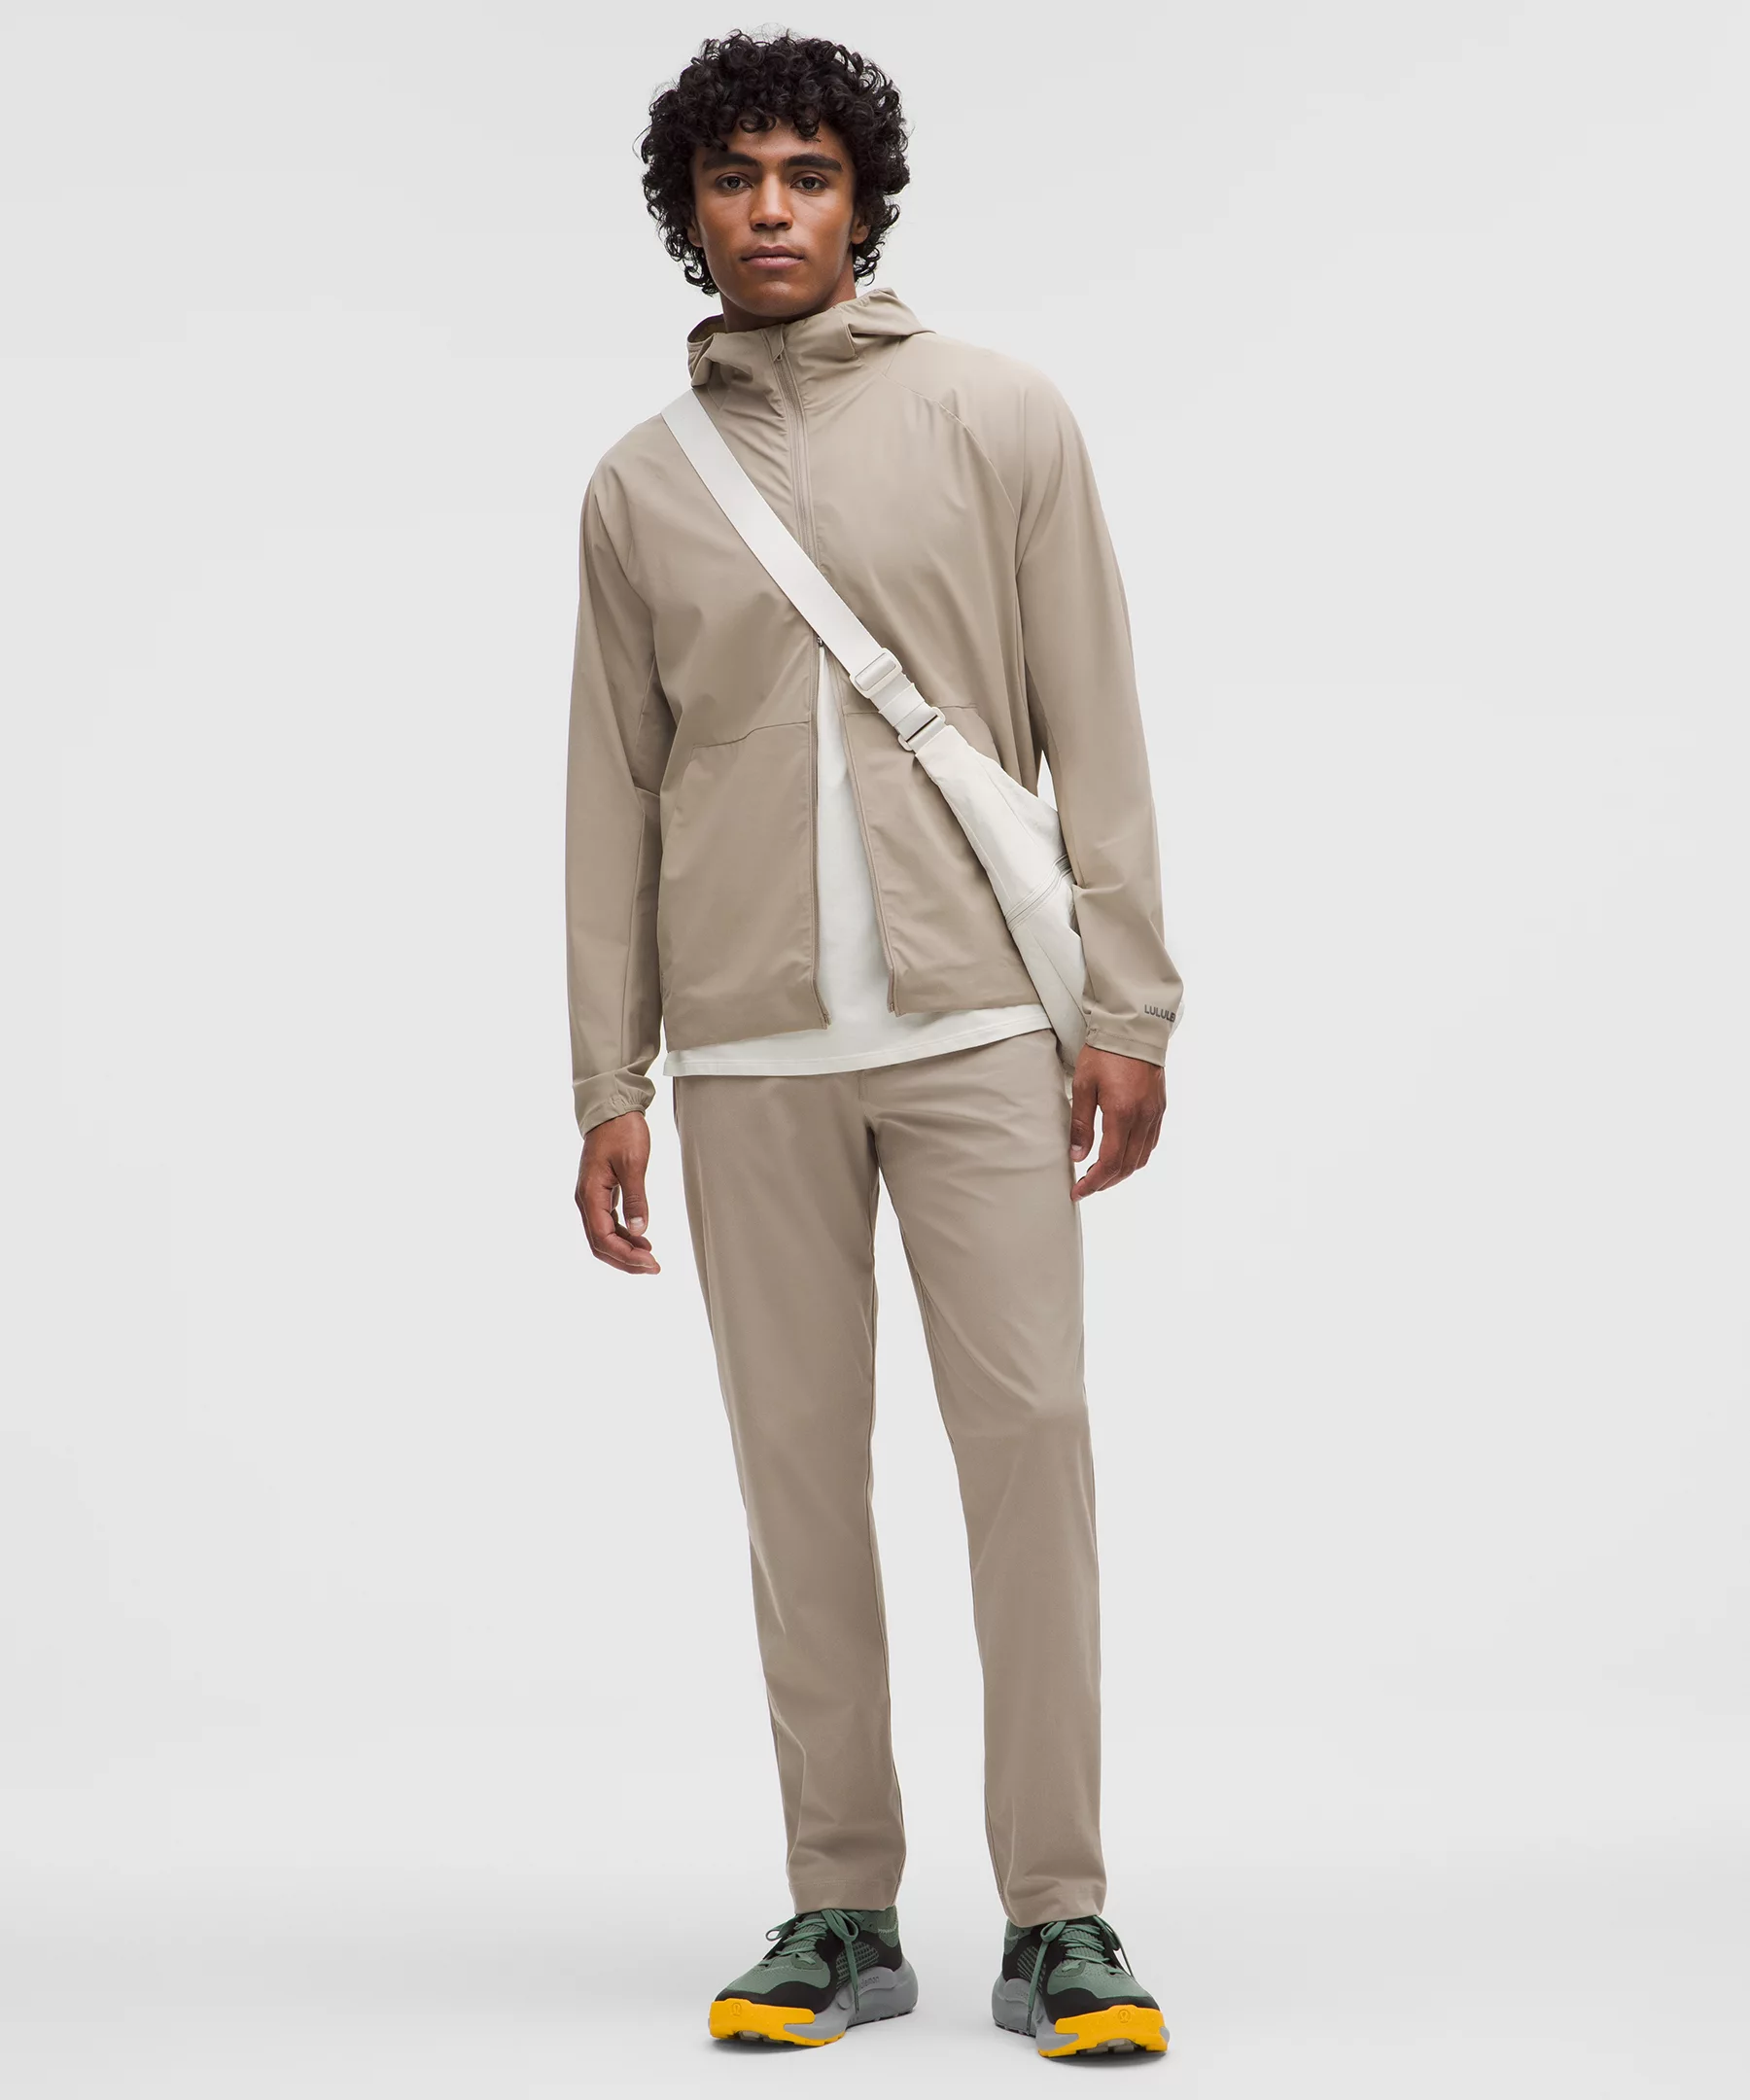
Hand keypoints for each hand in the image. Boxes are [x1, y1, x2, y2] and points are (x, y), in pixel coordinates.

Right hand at [575, 1111, 659, 1273]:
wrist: (611, 1108)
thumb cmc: (621, 1131)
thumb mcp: (633, 1163)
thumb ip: (636, 1197)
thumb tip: (639, 1230)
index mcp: (590, 1194)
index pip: (603, 1238)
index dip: (626, 1256)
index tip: (651, 1262)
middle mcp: (586, 1200)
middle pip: (600, 1244)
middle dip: (625, 1260)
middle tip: (654, 1267)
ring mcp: (591, 1197)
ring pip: (603, 1236)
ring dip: (625, 1250)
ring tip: (651, 1257)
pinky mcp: (600, 1193)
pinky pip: (608, 1223)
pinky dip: (624, 1236)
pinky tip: (642, 1239)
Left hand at [1068, 1046, 1165, 1200]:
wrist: (1134, 1029)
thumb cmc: (1106, 1053)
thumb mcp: (1084, 1085)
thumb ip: (1081, 1123)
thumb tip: (1077, 1155)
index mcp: (1122, 1114)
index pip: (1109, 1162)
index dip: (1093, 1182)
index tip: (1078, 1191)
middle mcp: (1143, 1118)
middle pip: (1127, 1166)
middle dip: (1105, 1182)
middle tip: (1086, 1187)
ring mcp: (1154, 1114)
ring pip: (1141, 1158)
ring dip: (1121, 1172)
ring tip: (1101, 1174)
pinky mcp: (1159, 1108)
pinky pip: (1150, 1143)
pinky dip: (1135, 1156)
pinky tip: (1121, 1154)